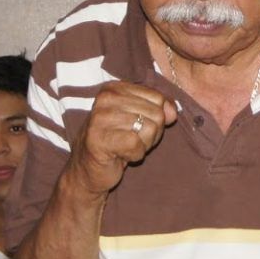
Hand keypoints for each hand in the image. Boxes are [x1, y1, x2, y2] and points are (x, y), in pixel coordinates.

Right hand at [65, 81, 177, 196]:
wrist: (87, 170)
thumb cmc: (115, 142)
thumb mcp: (139, 120)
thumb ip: (158, 110)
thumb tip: (172, 112)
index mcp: (114, 88)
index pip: (158, 98)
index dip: (156, 118)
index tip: (136, 127)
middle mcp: (106, 98)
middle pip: (157, 114)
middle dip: (151, 134)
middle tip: (130, 141)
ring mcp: (100, 118)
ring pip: (149, 129)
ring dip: (142, 145)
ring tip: (124, 147)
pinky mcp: (99, 139)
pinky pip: (137, 144)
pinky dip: (135, 155)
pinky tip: (120, 155)